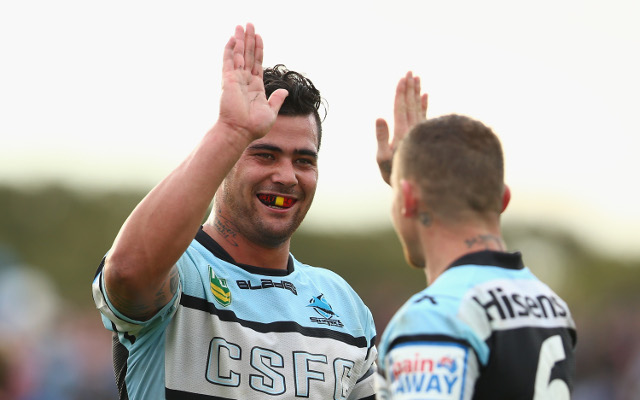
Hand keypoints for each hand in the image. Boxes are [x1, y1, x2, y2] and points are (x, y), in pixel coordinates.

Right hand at [218, 23, 287, 142]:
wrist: (240, 131)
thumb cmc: (254, 126)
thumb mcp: (271, 112)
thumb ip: (277, 99)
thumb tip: (285, 91)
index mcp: (255, 87)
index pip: (258, 63)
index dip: (259, 49)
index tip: (259, 36)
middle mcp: (245, 80)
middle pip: (248, 55)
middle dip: (249, 39)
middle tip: (249, 24)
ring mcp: (236, 79)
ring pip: (239, 54)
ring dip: (241, 39)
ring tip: (242, 25)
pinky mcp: (228, 80)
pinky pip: (229, 61)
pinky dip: (231, 49)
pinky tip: (233, 38)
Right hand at [375, 71, 427, 184]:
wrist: (416, 185)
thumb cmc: (395, 172)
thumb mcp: (383, 158)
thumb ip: (381, 137)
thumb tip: (380, 117)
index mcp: (402, 133)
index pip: (401, 108)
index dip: (401, 92)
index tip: (402, 78)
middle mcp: (413, 130)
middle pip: (411, 104)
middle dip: (410, 88)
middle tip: (410, 72)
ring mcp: (420, 132)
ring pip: (419, 107)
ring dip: (417, 92)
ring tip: (417, 78)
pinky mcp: (424, 135)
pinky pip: (425, 116)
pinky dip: (425, 105)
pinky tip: (426, 96)